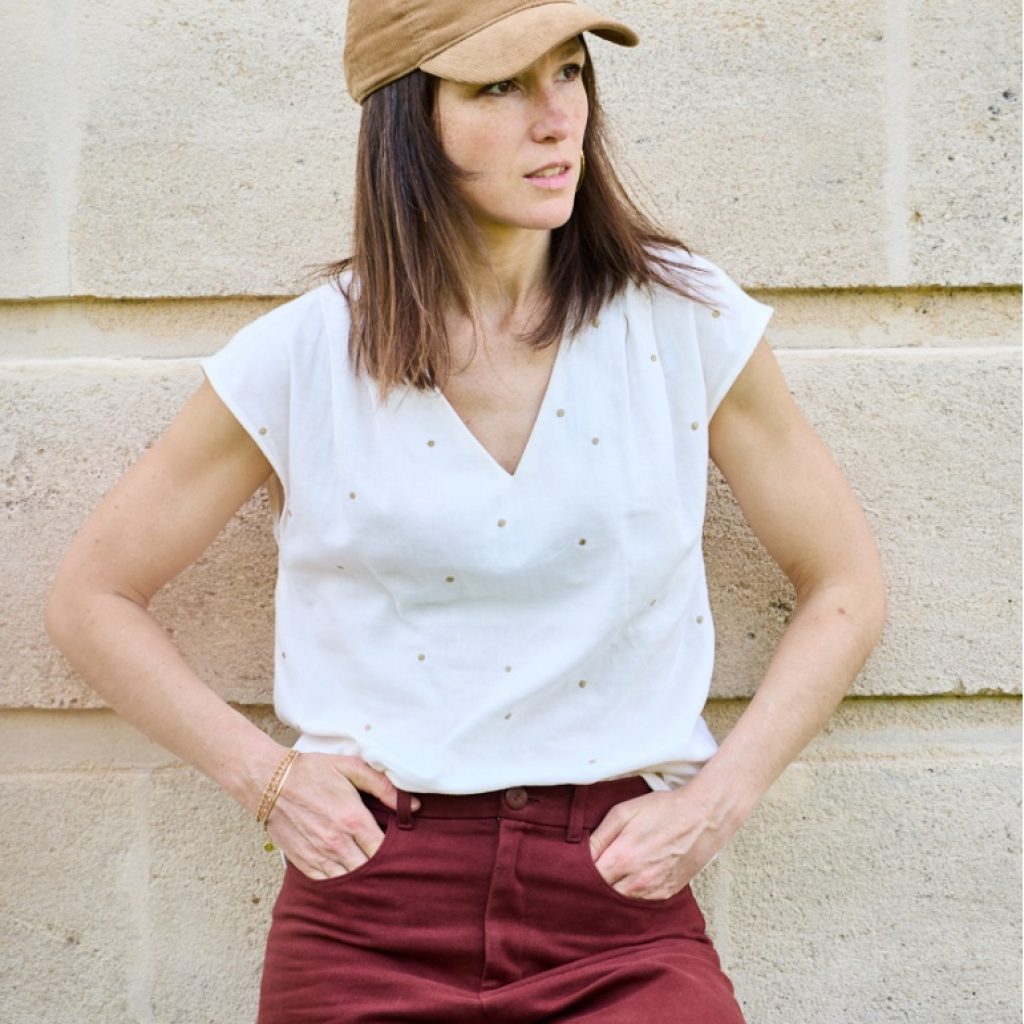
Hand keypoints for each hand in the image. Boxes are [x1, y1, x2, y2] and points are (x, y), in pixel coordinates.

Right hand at [263, 753, 418, 880]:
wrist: (269, 782)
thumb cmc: (313, 772)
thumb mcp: (351, 768)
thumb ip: (383, 786)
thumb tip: (412, 806)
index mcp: (352, 819)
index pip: (383, 850)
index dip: (395, 853)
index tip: (401, 851)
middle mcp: (337, 842)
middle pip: (369, 870)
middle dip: (381, 870)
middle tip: (390, 866)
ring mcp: (318, 855)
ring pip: (349, 882)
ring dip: (361, 879)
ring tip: (372, 875)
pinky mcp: (303, 863)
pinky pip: (328, 883)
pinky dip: (340, 883)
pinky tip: (348, 876)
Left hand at [588, 786, 746, 900]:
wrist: (703, 817)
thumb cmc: (663, 810)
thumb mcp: (625, 811)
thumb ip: (600, 835)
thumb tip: (581, 854)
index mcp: (622, 858)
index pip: (589, 879)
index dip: (579, 875)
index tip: (574, 869)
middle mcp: (637, 880)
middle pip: (603, 895)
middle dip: (593, 886)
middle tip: (588, 875)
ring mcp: (653, 890)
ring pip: (621, 902)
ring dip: (612, 892)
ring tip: (609, 877)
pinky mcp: (666, 893)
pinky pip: (640, 902)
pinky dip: (631, 894)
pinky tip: (629, 880)